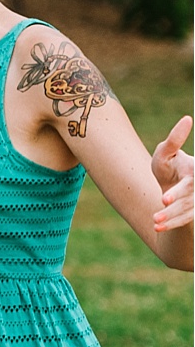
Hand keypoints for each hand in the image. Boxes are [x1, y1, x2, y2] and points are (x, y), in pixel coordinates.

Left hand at [151, 116, 193, 231]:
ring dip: (171, 217)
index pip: (192, 180)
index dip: (180, 190)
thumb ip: (174, 139)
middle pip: (190, 197)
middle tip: (161, 203)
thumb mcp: (166, 152)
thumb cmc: (169, 165)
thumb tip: (187, 119)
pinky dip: (172, 224)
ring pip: (186, 211)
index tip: (165, 197)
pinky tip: (157, 227)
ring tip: (155, 221)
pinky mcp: (192, 213)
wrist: (170, 185)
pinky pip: (184, 221)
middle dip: (176, 205)